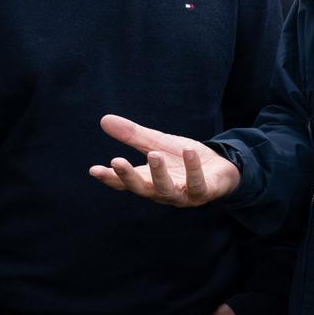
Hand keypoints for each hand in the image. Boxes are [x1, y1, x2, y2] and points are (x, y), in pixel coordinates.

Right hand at [89, 114, 239, 206]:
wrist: (219, 167)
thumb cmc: (183, 159)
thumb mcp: (157, 143)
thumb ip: (133, 136)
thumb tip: (104, 119)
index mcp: (148, 180)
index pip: (124, 182)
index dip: (110, 177)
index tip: (94, 169)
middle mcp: (162, 192)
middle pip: (142, 188)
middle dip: (129, 176)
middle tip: (116, 161)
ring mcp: (182, 195)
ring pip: (167, 190)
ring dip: (159, 173)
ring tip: (154, 154)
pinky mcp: (204, 193)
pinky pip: (197, 183)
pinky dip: (193, 168)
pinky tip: (190, 152)